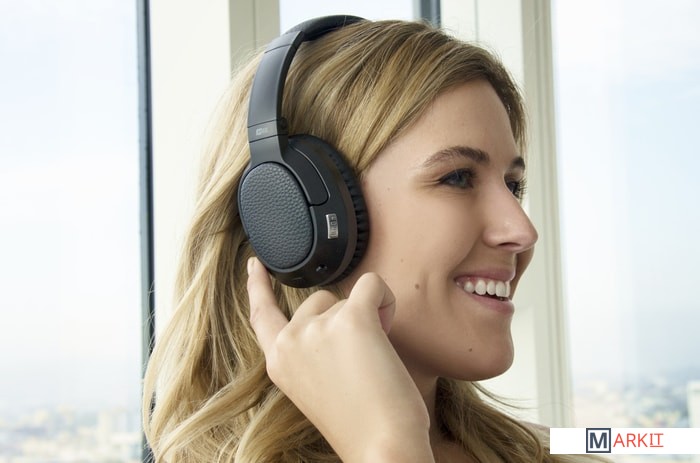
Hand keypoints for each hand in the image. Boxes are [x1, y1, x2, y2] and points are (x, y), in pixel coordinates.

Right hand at [246, 257, 434, 462]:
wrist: (381, 446)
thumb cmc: (360, 424)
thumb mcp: (316, 387)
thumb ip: (311, 353)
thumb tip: (334, 320)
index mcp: (279, 362)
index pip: (261, 314)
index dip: (258, 287)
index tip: (254, 265)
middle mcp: (290, 342)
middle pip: (318, 301)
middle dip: (343, 318)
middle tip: (361, 357)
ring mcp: (316, 328)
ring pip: (346, 296)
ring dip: (368, 315)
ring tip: (376, 357)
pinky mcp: (350, 319)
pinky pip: (371, 285)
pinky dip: (385, 299)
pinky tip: (388, 327)